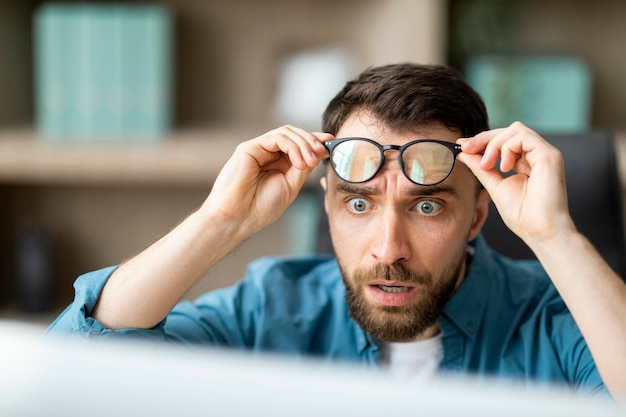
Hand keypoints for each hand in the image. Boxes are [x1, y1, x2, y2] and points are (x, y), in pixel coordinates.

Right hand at [201, 125, 330, 234]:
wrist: (239, 217)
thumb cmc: (261, 207)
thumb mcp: (291, 185)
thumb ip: (303, 167)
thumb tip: (320, 151)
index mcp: (278, 163)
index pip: (299, 144)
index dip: (315, 140)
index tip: (331, 141)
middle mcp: (268, 153)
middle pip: (294, 134)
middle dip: (312, 141)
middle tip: (322, 153)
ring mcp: (258, 149)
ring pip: (287, 133)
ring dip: (303, 144)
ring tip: (310, 161)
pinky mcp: (249, 147)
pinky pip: (276, 137)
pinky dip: (292, 146)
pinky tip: (298, 162)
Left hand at [457, 122, 575, 245]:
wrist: (539, 230)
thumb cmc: (522, 215)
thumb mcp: (495, 186)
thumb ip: (481, 168)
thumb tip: (464, 153)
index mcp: (526, 162)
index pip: (504, 141)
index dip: (483, 141)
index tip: (463, 147)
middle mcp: (537, 155)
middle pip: (509, 131)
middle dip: (484, 138)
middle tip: (467, 149)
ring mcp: (544, 153)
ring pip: (516, 129)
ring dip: (494, 144)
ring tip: (487, 165)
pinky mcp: (549, 155)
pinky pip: (523, 136)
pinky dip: (507, 147)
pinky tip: (503, 167)